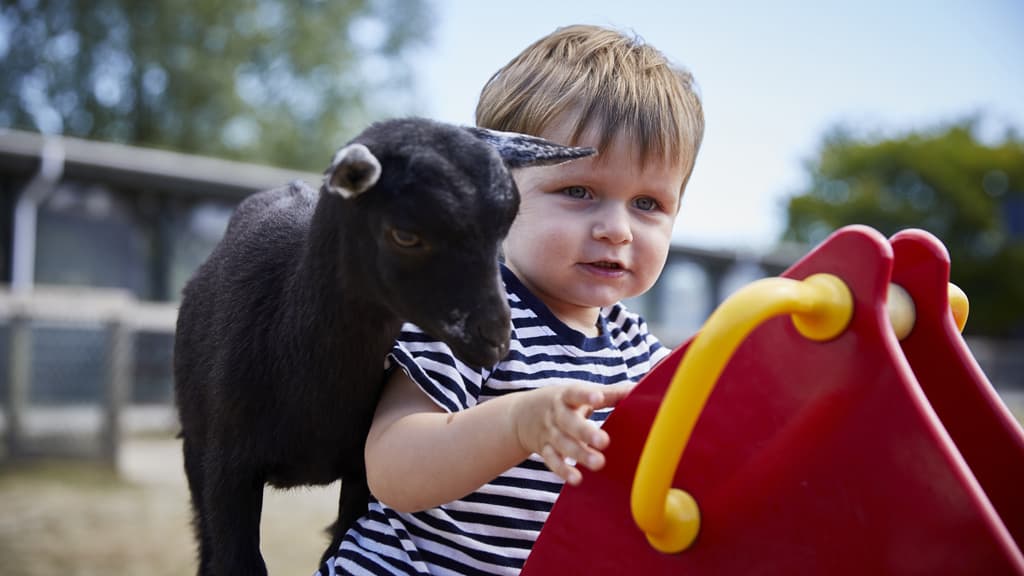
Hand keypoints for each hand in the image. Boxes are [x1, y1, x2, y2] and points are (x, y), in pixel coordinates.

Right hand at [511, 382, 634, 485]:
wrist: (520, 415)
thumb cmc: (562, 402)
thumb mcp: (579, 393)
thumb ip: (609, 393)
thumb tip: (641, 388)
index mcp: (566, 397)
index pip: (575, 394)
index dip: (585, 395)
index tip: (599, 398)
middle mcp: (556, 415)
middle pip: (569, 423)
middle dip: (585, 432)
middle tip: (604, 441)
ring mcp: (549, 434)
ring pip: (563, 444)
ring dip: (579, 454)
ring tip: (598, 463)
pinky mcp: (545, 450)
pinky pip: (552, 461)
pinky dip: (563, 471)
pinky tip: (577, 479)